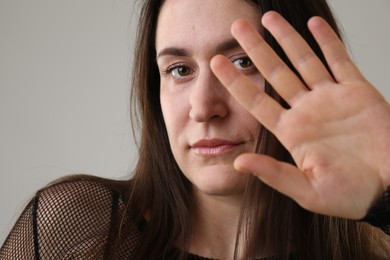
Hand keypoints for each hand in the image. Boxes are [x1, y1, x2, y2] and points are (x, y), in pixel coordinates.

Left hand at [210, 11, 389, 218]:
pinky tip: (313, 25)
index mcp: (291, 132)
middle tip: (237, 26)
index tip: (216, 62)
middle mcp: (306, 110)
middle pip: (275, 72)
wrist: (389, 189)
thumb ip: (273, 173)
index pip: (256, 100)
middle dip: (256, 49)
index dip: (235, 81)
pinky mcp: (358, 91)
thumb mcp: (306, 189)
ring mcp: (331, 98)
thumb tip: (238, 164)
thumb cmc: (350, 195)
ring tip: (268, 18)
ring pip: (303, 60)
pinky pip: (339, 60)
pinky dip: (327, 41)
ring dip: (286, 38)